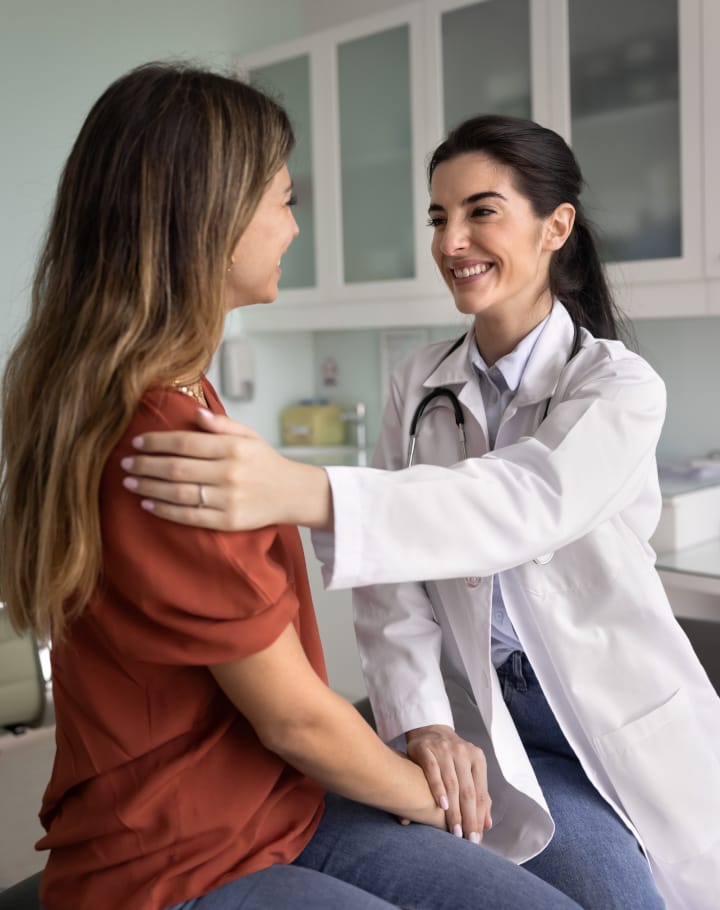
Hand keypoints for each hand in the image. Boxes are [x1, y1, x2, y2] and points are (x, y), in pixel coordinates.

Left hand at [121, 409, 332, 530]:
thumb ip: (221, 425)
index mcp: (232, 448)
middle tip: (124, 464)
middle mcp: (229, 472)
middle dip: (144, 465)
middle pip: (175, 468)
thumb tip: (194, 413)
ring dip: (149, 488)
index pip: (184, 443)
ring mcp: (228, 498)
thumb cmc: (266, 462)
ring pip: (178, 493)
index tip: (137, 442)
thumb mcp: (249, 436)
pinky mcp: (228, 520)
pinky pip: (189, 516)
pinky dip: (165, 510)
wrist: (292, 493)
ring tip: (130, 483)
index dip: (156, 442)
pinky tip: (148, 504)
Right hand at [405, 725, 491, 843]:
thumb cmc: (451, 757)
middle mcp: (462, 753)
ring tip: (455, 831)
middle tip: (466, 840)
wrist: (428, 730)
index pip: (480, 793)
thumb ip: (478, 795)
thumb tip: (487, 824)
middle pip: (468, 791)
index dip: (479, 817)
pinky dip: (438, 789)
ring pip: (452, 784)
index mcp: (477, 759)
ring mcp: (444, 750)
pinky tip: (441, 806)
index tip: (477, 839)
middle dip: (468, 818)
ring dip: (454, 810)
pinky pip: (433, 771)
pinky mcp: (426, 749)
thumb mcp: (468, 771)